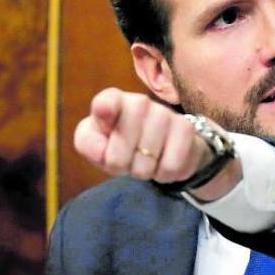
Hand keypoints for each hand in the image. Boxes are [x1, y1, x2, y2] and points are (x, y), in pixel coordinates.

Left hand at [73, 87, 240, 199]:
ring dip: (143, 170)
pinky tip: (163, 163)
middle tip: (126, 161)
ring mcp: (165, 113)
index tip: (104, 113)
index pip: (106, 101)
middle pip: (123, 144)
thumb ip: (88, 143)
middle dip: (121, 163)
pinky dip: (164, 173)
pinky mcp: (186, 128)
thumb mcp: (97, 144)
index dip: (105, 108)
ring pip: (147, 159)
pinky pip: (170, 165)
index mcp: (112, 101)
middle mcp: (139, 102)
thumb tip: (101, 149)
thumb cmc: (122, 144)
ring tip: (145, 162)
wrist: (164, 147)